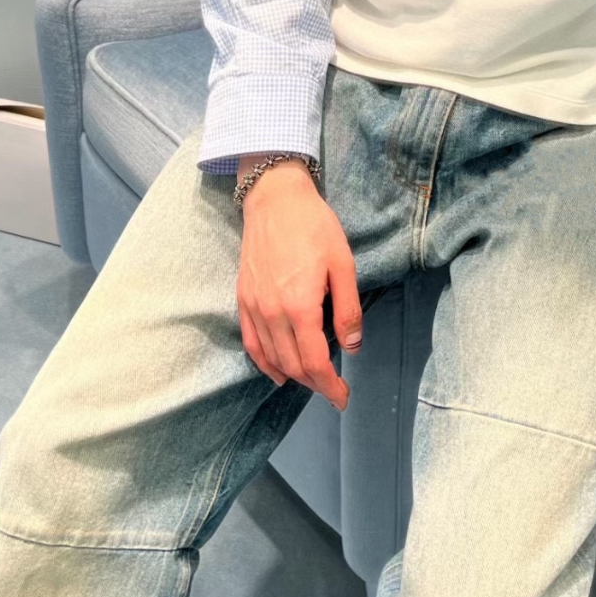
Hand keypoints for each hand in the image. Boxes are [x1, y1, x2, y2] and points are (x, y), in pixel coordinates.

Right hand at [236, 169, 362, 410]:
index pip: (314, 361)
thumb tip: (352, 346)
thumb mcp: (342, 263)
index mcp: (300, 305)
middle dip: (315, 384)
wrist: (274, 198)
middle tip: (334, 390)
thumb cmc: (314, 226)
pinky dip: (264, 363)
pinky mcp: (243, 298)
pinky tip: (277, 371)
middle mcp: (272, 312)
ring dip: (293, 376)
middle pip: (293, 365)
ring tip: (313, 382)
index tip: (343, 398)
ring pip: (272, 358)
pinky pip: (251, 342)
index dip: (330, 385)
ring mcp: (254, 307)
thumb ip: (347, 309)